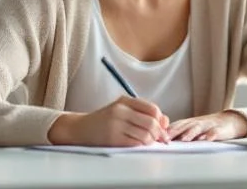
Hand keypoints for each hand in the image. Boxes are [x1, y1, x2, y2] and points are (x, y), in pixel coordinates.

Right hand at [48, 96, 169, 146]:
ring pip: (145, 135)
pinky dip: (141, 146)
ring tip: (147, 142)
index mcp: (125, 101)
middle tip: (160, 139)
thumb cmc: (105, 120)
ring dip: (150, 141)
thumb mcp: (123, 110)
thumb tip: (165, 121)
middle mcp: (120, 111)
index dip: (161, 120)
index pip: (152, 109)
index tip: (162, 127)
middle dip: (159, 133)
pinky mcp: (113, 139)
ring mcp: (116, 125)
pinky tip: (138, 144)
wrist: (81, 128)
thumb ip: (143, 113)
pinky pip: (135, 144)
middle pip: (151, 123)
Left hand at [167, 111, 246, 141]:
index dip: (166, 131)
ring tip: (183, 140)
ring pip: (198, 128)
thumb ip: (179, 133)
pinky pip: (215, 132)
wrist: (228, 121)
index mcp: (188, 123)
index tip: (157, 137)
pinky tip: (207, 139)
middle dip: (174, 131)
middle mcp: (196, 123)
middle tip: (166, 138)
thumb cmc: (206, 128)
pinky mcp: (219, 129)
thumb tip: (161, 141)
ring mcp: (208, 125)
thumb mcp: (191, 128)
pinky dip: (211, 135)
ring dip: (190, 134)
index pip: (175, 126)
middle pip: (184, 126)